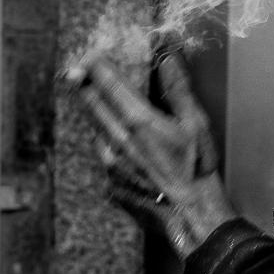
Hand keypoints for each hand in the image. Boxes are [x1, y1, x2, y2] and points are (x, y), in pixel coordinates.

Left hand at [69, 53, 236, 258]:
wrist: (192, 220)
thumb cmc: (198, 170)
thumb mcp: (196, 123)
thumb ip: (177, 85)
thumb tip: (167, 53)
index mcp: (137, 120)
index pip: (105, 81)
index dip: (94, 63)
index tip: (90, 53)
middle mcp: (116, 140)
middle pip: (89, 102)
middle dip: (82, 84)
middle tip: (76, 71)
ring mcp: (109, 165)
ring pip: (96, 131)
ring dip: (98, 117)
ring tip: (107, 111)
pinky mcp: (109, 184)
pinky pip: (105, 158)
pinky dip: (112, 148)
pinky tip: (129, 152)